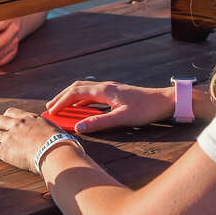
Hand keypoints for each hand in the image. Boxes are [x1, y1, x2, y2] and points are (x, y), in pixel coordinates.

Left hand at [0, 108, 61, 172]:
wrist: (56, 151)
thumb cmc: (62, 144)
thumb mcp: (57, 132)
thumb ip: (52, 133)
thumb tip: (61, 138)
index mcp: (30, 118)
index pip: (13, 113)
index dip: (5, 117)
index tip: (1, 120)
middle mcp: (18, 124)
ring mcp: (10, 136)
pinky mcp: (5, 149)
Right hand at [45, 80, 174, 133]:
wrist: (165, 101)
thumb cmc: (145, 109)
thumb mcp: (122, 118)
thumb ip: (99, 123)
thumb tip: (78, 128)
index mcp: (104, 90)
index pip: (76, 93)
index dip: (62, 102)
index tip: (51, 111)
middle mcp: (105, 87)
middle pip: (77, 88)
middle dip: (62, 97)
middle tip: (50, 107)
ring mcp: (110, 89)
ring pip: (84, 90)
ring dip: (71, 97)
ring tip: (61, 107)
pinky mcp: (115, 94)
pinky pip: (93, 95)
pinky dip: (82, 101)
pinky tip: (81, 109)